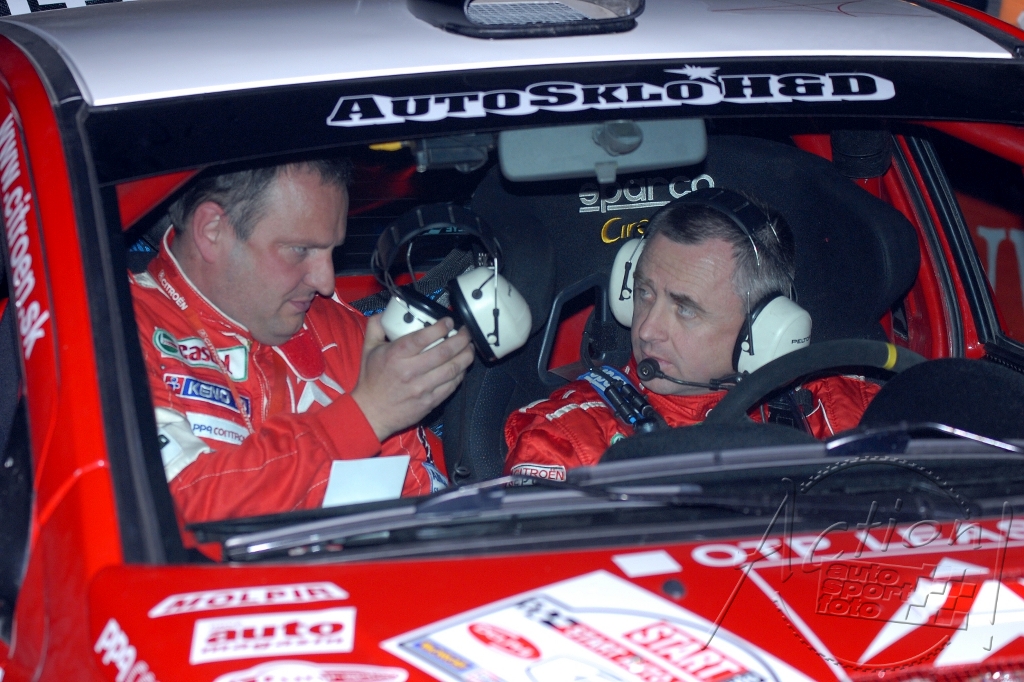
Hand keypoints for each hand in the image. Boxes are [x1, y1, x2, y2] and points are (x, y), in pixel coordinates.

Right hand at [351, 315, 474, 441]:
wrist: (371, 413)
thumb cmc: (371, 380)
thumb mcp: (368, 349)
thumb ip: (376, 327)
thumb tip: (385, 312)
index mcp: (396, 355)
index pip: (423, 337)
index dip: (441, 327)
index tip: (449, 321)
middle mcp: (410, 371)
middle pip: (444, 352)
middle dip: (461, 339)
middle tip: (466, 332)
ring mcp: (422, 388)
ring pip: (452, 369)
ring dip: (465, 356)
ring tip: (469, 347)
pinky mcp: (430, 402)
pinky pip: (451, 385)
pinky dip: (460, 374)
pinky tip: (462, 366)